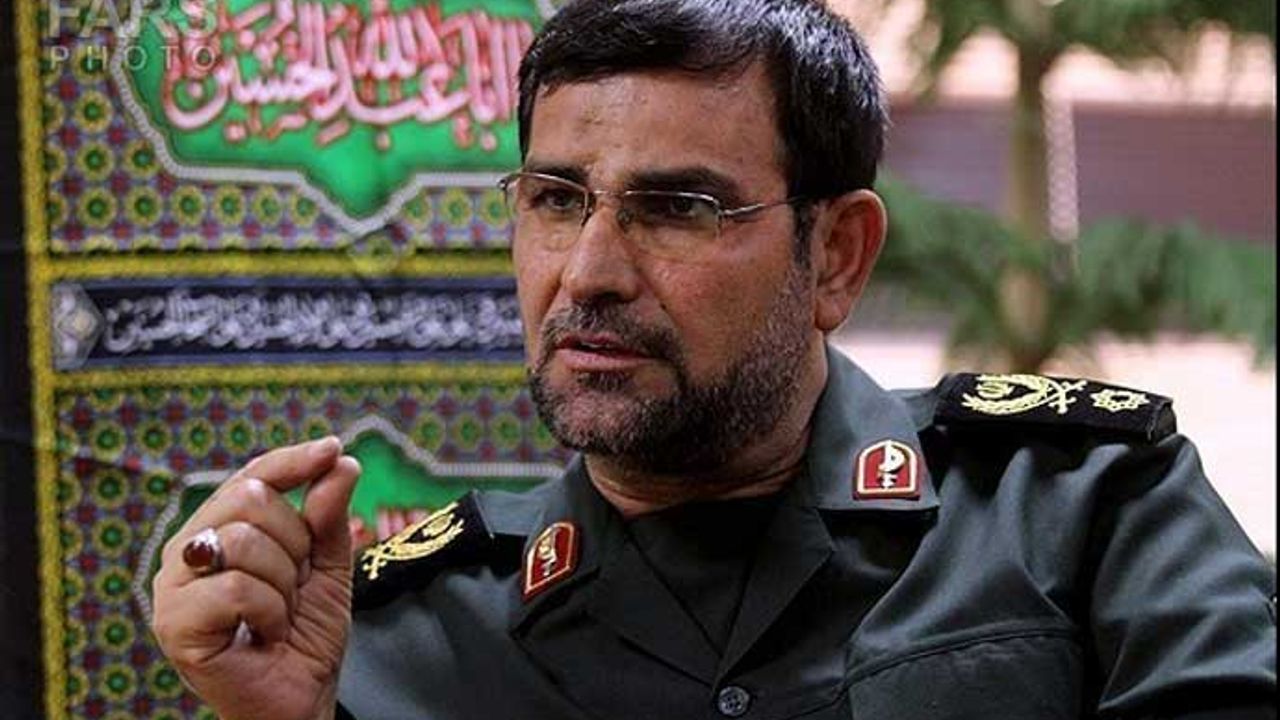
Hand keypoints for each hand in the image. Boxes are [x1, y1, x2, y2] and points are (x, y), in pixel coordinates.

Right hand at [151, 436, 359, 719]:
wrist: (300, 698)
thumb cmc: (304, 634)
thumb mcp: (326, 566)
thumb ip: (327, 515)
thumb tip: (340, 460)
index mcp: (218, 530)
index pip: (252, 476)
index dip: (292, 460)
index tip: (331, 449)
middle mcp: (186, 550)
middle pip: (250, 500)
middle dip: (294, 544)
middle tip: (293, 588)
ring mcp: (173, 587)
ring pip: (244, 541)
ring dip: (283, 583)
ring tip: (278, 615)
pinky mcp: (174, 623)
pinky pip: (237, 587)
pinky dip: (269, 611)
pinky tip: (264, 633)